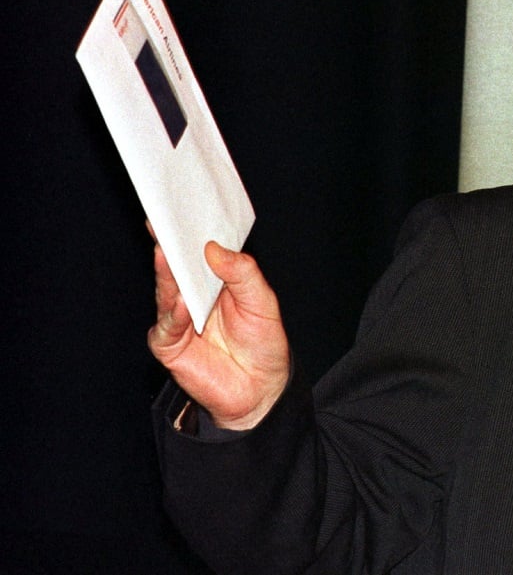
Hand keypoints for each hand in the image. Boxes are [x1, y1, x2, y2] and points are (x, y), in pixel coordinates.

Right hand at [149, 239, 290, 430]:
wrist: (262, 388)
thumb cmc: (263, 342)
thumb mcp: (263, 301)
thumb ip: (242, 274)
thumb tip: (213, 249)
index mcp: (214, 281)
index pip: (196, 252)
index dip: (189, 232)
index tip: (181, 210)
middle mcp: (191, 296)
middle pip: (176, 267)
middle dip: (170, 246)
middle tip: (163, 224)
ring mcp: (178, 319)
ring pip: (166, 292)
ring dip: (167, 274)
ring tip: (168, 255)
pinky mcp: (170, 345)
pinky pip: (167, 326)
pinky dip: (174, 314)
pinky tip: (182, 303)